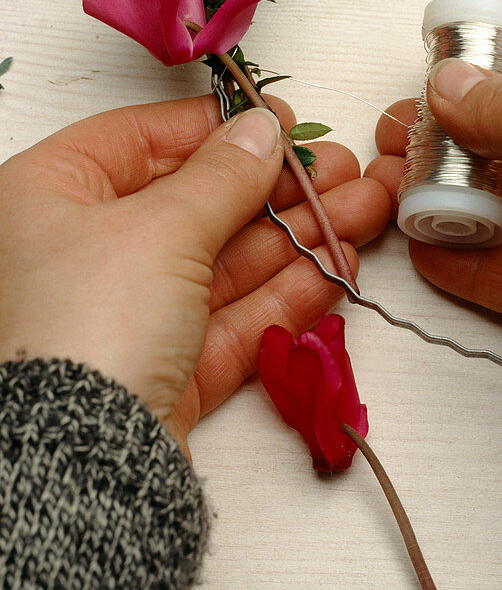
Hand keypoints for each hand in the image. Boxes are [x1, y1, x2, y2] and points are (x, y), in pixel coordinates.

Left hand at [0, 96, 390, 455]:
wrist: (79, 467)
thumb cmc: (86, 327)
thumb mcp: (161, 228)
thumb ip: (222, 175)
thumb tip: (259, 131)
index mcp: (50, 198)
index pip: (142, 139)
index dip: (217, 128)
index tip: (280, 122)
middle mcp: (80, 254)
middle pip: (196, 203)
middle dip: (279, 188)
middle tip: (342, 171)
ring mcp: (124, 316)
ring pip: (224, 262)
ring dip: (297, 236)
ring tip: (363, 212)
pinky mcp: (163, 370)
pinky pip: (231, 318)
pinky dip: (285, 293)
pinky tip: (336, 267)